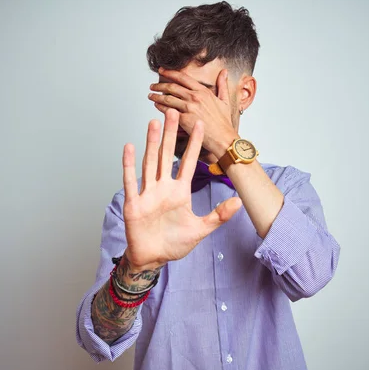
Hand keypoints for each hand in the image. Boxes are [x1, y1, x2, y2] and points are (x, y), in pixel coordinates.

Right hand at [122, 109, 241, 271]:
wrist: (153, 258)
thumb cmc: (174, 243)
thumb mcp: (201, 229)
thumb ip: (218, 215)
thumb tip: (239, 203)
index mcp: (180, 191)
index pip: (188, 162)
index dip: (194, 144)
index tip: (199, 123)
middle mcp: (163, 187)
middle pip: (167, 155)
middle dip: (170, 134)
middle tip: (173, 111)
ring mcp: (148, 193)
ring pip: (150, 163)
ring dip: (151, 143)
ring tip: (153, 123)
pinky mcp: (134, 202)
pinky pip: (130, 181)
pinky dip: (129, 164)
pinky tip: (129, 147)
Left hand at [148, 68, 238, 155]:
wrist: (224, 138)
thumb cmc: (224, 123)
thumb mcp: (225, 101)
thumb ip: (222, 84)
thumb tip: (224, 72)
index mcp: (203, 91)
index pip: (182, 77)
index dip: (170, 72)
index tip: (162, 70)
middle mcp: (195, 97)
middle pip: (172, 87)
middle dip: (159, 85)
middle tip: (152, 86)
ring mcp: (189, 108)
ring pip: (168, 98)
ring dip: (157, 96)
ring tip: (151, 96)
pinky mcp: (184, 120)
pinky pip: (168, 111)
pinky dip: (160, 107)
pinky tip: (157, 106)